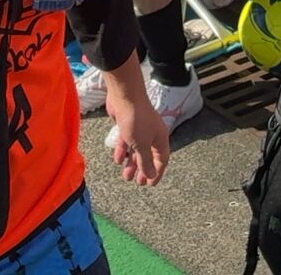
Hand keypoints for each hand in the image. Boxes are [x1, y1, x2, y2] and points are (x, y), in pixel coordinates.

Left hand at [102, 66, 170, 184]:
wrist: (125, 96)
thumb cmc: (136, 120)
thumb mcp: (141, 145)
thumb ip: (145, 161)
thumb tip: (151, 175)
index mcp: (160, 139)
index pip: (162, 159)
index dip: (157, 172)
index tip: (151, 184)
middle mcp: (152, 134)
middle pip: (149, 156)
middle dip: (143, 170)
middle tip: (138, 182)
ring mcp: (140, 129)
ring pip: (137, 150)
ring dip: (132, 163)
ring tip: (126, 176)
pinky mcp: (128, 125)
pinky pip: (127, 141)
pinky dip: (123, 151)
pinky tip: (118, 159)